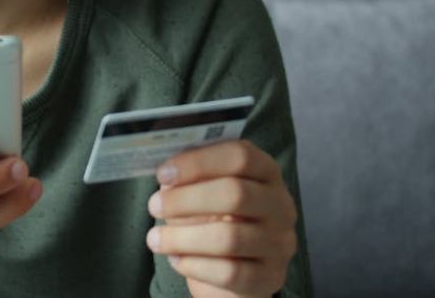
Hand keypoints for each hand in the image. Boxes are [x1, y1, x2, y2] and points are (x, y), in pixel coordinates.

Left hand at [144, 140, 297, 297]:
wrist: (234, 270)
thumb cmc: (214, 219)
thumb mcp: (204, 191)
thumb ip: (190, 178)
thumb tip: (165, 173)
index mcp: (266, 171)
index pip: (240, 156)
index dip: (198, 162)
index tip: (163, 173)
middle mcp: (281, 205)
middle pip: (236, 194)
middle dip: (186, 199)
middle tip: (154, 206)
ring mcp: (280, 243)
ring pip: (229, 237)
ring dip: (182, 237)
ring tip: (155, 239)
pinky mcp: (270, 277)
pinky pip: (229, 273)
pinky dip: (195, 265)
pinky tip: (176, 260)